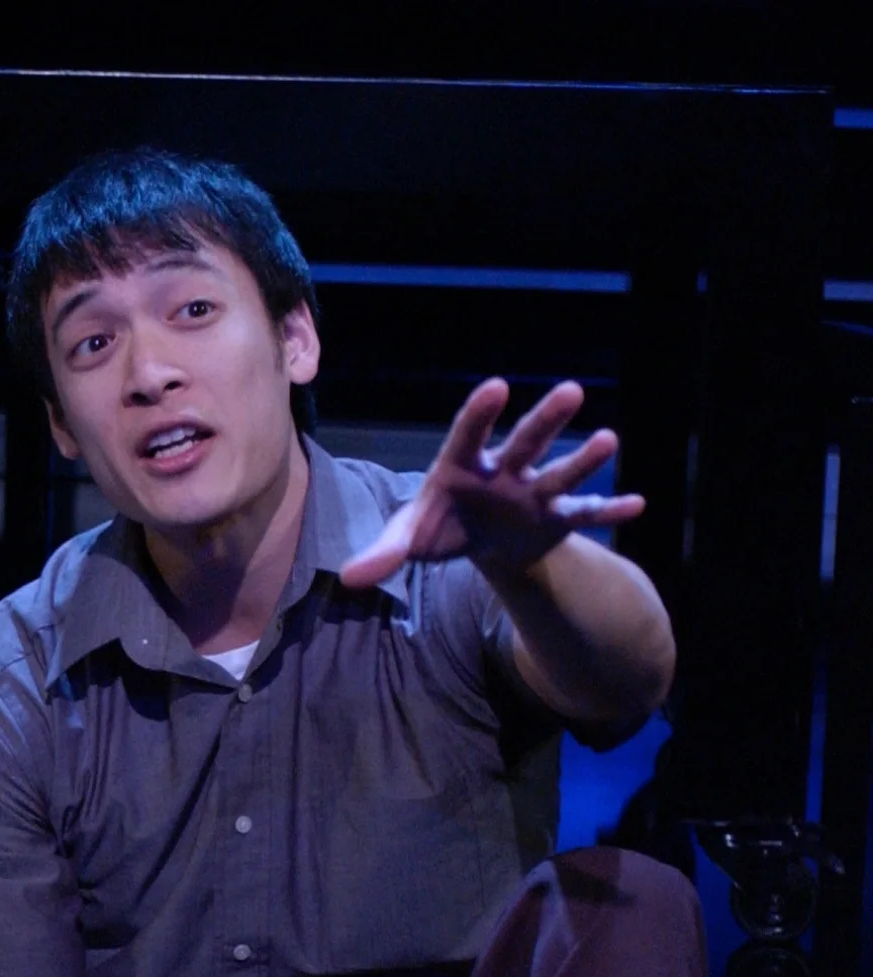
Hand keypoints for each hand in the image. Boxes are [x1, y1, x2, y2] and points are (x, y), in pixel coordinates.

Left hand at [338, 378, 644, 589]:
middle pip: (526, 441)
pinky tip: (636, 503)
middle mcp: (505, 471)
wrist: (481, 543)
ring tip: (609, 439)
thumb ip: (384, 551)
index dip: (480, 413)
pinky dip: (608, 510)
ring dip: (584, 459)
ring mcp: (534, 493)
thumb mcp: (410, 538)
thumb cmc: (441, 526)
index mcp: (463, 466)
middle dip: (545, 420)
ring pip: (560, 472)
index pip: (469, 434)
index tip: (495, 386)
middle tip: (571, 391)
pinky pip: (585, 514)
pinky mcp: (555, 518)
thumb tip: (349, 578)